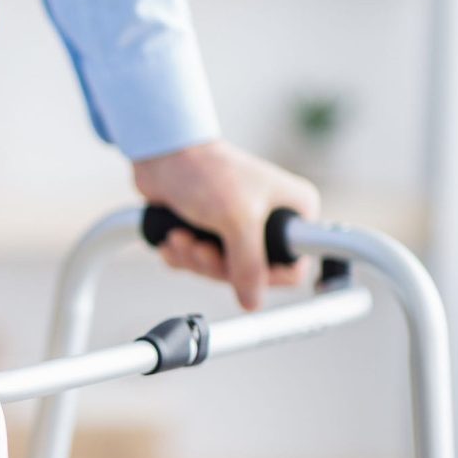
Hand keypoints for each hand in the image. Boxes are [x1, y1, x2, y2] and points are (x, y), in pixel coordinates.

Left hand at [133, 140, 320, 310]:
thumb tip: (253, 302)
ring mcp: (237, 228)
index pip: (294, 266)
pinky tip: (172, 236)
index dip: (266, 277)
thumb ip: (248, 264)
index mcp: (294, 212)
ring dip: (193, 259)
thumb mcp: (237, 220)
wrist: (162, 154)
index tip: (239, 270)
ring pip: (219, 271)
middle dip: (215, 265)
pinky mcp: (208, 231)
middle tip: (199, 247)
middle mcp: (270, 221)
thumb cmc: (207, 173)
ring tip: (180, 237)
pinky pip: (196, 263)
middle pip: (249, 274)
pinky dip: (181, 255)